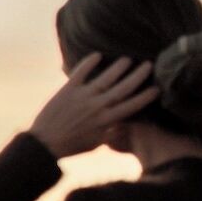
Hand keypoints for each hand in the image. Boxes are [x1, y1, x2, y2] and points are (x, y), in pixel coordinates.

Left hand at [28, 53, 158, 158]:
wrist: (44, 143)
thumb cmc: (71, 146)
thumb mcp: (95, 143)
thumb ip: (110, 132)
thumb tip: (123, 124)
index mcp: (106, 120)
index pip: (131, 106)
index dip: (145, 96)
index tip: (157, 88)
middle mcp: (98, 106)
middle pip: (123, 88)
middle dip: (138, 76)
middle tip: (148, 65)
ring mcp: (83, 96)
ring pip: (105, 78)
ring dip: (118, 67)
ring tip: (127, 59)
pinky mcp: (67, 90)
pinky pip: (80, 72)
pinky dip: (88, 63)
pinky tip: (97, 54)